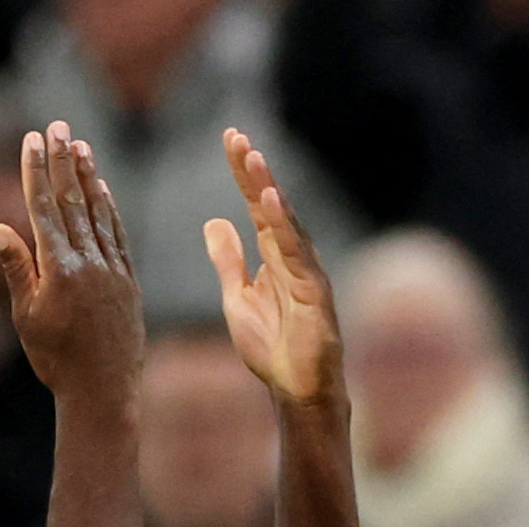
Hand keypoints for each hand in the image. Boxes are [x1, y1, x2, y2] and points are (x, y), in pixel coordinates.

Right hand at [0, 122, 143, 404]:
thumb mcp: (26, 317)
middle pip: (73, 201)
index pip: (44, 209)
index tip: (32, 139)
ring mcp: (112, 270)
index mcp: (59, 270)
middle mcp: (88, 263)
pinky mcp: (129, 281)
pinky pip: (117, 235)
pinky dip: (110, 209)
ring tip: (80, 145)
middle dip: (62, 161)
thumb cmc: (56, 360)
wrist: (103, 391)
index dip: (36, 171)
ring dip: (88, 177)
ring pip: (98, 213)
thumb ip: (16, 268)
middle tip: (57, 125)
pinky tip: (103, 188)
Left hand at [203, 129, 341, 404]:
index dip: (243, 174)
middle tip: (235, 136)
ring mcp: (306, 271)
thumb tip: (213, 221)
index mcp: (273, 255)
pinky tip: (272, 202)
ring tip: (252, 158)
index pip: (256, 205)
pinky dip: (285, 227)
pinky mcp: (314, 291)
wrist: (296, 388)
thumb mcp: (237, 297)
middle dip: (253, 171)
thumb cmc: (272, 346)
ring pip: (285, 222)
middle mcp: (292, 255)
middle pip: (270, 204)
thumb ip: (228, 261)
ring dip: (269, 189)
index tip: (230, 138)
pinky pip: (298, 254)